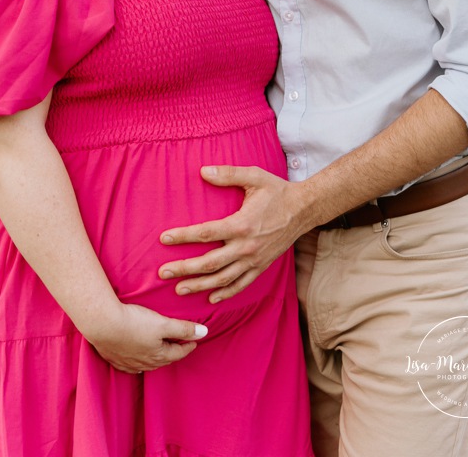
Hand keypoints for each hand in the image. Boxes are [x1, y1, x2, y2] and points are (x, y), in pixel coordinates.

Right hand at [87, 302, 207, 373]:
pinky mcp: (114, 358)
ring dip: (155, 357)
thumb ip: (184, 328)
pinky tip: (135, 359)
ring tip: (160, 351)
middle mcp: (144, 363)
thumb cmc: (134, 322)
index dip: (188, 346)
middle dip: (172, 352)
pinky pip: (129, 364)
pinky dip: (136, 361)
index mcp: (158, 355)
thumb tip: (204, 333)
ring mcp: (128, 363)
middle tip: (179, 345)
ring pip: (146, 363)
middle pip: (163, 359)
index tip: (194, 342)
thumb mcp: (163, 323)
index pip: (178, 352)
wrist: (103, 324)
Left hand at [158, 165, 302, 302]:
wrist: (303, 209)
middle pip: (210, 263)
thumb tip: (202, 171)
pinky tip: (211, 297)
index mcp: (242, 224)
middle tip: (163, 272)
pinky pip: (241, 284)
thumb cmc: (277, 191)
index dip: (183, 236)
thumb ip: (228, 174)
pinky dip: (226, 293)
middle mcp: (247, 247)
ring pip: (223, 279)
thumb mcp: (254, 176)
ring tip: (179, 289)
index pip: (206, 233)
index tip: (164, 238)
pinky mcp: (261, 267)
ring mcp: (254, 260)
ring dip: (200, 285)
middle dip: (185, 268)